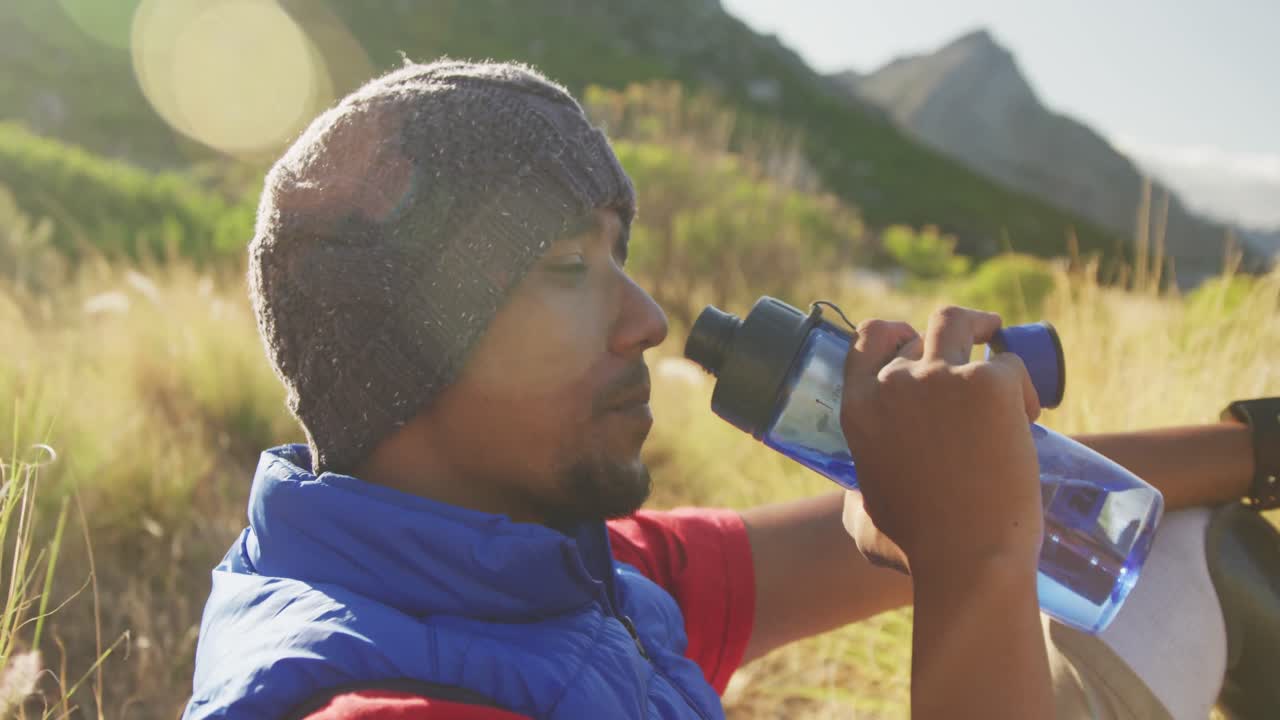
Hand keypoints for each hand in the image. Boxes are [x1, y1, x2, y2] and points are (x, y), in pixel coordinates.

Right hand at [838, 307, 1043, 575]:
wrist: (966, 556)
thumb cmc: (917, 550)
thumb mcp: (864, 521)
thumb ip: (856, 499)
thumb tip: (858, 499)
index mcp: (860, 409)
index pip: (867, 340)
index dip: (893, 334)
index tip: (912, 341)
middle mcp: (894, 383)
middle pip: (918, 333)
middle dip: (943, 342)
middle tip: (969, 356)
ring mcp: (941, 377)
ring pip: (960, 322)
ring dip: (980, 326)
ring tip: (999, 339)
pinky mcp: (989, 383)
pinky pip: (1010, 364)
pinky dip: (1022, 385)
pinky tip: (1028, 415)